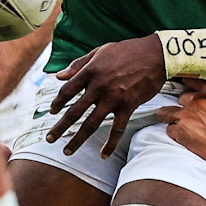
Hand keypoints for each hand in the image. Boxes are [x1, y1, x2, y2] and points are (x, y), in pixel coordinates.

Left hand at [46, 35, 163, 156]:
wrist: (155, 55)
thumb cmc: (126, 51)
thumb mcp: (99, 52)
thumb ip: (78, 64)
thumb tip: (59, 76)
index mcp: (90, 72)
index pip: (67, 91)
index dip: (57, 103)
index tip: (52, 112)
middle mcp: (98, 87)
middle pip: (74, 112)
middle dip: (60, 127)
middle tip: (49, 139)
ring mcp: (113, 98)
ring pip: (91, 124)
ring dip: (77, 139)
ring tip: (67, 151)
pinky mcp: (128, 106)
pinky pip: (117, 129)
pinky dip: (110, 143)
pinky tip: (103, 154)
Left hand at [157, 80, 205, 174]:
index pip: (201, 83)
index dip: (191, 81)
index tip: (186, 80)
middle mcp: (201, 103)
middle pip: (182, 97)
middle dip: (183, 105)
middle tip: (186, 114)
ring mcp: (188, 116)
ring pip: (168, 112)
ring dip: (170, 117)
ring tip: (172, 123)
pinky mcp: (180, 131)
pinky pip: (170, 129)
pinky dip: (173, 134)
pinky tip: (179, 138)